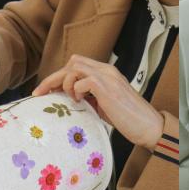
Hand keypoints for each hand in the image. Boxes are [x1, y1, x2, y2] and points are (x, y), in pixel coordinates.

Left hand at [33, 56, 164, 149]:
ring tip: (70, 99)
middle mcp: (107, 71)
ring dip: (65, 83)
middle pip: (72, 62)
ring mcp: (108, 77)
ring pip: (75, 67)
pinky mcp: (107, 88)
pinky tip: (80, 102)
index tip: (44, 92)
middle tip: (40, 93)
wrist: (148, 127)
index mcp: (106, 73)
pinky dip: (75, 91)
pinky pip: (82, 81)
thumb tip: (68, 101)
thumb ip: (89, 98)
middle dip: (53, 77)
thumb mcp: (104, 106)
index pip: (76, 65)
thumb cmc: (129, 120)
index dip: (57, 76)